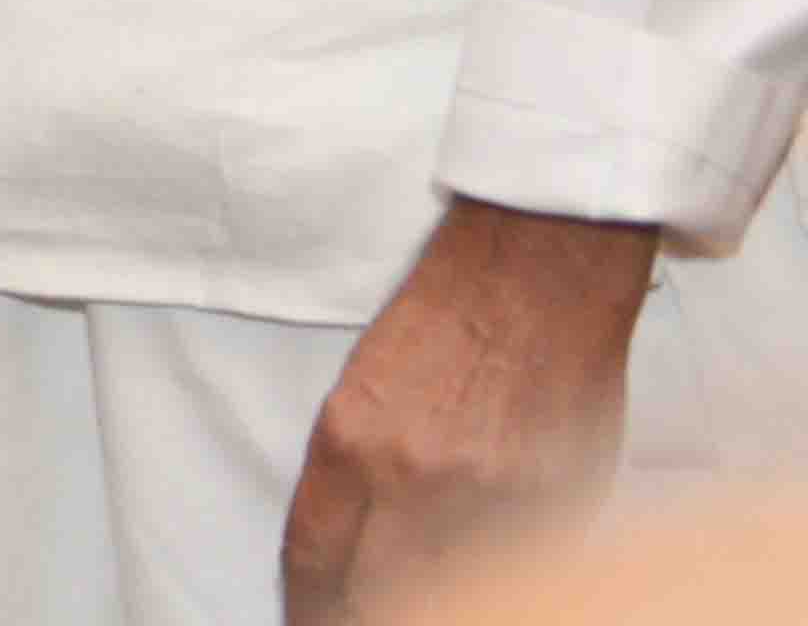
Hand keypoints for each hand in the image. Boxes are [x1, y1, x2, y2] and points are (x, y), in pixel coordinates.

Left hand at [280, 198, 652, 621]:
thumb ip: (361, 473)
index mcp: (350, 441)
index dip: (307, 603)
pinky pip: (517, 571)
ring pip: (444, 596)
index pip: (312, 557)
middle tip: (349, 615)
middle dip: (355, 612)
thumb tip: (359, 546)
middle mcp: (413, 478)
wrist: (535, 273)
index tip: (307, 615)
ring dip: (422, 602)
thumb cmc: (449, 317)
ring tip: (409, 602)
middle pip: (370, 594)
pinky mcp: (557, 505)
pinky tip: (480, 589)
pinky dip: (495, 588)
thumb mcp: (367, 388)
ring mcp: (490, 498)